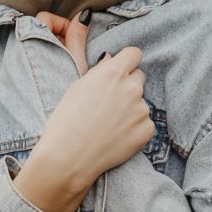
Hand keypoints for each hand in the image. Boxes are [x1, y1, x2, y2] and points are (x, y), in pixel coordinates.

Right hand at [29, 10, 154, 192]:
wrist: (67, 158)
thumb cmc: (64, 121)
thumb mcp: (77, 86)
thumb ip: (99, 70)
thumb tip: (113, 58)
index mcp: (112, 72)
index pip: (134, 53)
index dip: (127, 61)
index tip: (122, 68)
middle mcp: (131, 87)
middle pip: (139, 77)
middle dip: (128, 85)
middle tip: (109, 103)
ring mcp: (142, 109)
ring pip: (141, 102)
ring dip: (130, 109)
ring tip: (108, 124)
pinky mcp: (147, 130)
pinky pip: (145, 123)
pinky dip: (134, 129)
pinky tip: (116, 137)